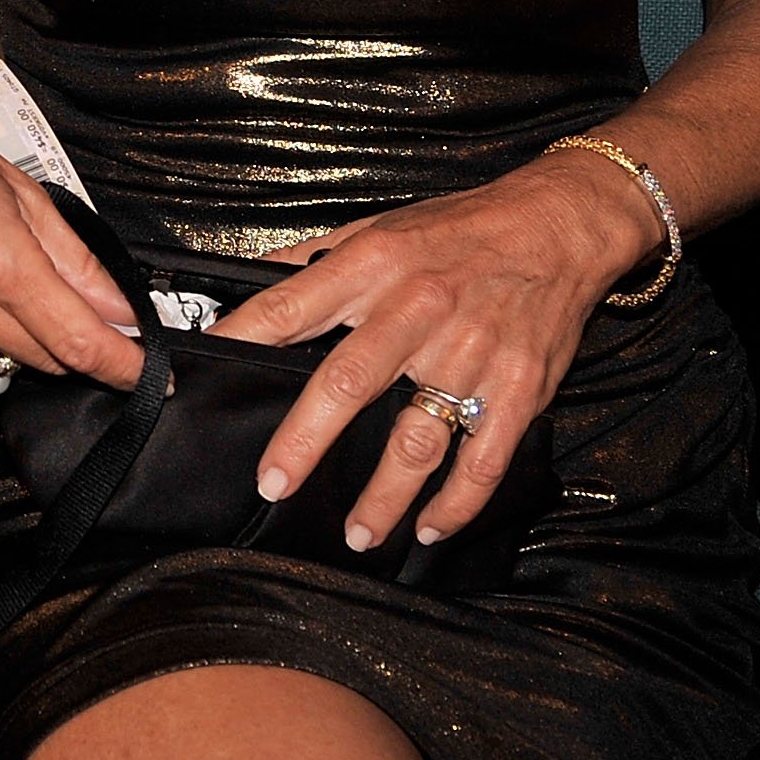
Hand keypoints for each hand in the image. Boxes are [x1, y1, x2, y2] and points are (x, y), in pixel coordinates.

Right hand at [0, 71, 139, 385]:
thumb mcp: (21, 190)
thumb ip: (75, 259)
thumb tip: (119, 306)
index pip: (77, 341)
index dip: (123, 366)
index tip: (153, 376)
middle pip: (51, 358)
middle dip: (86, 346)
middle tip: (106, 319)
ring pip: (14, 356)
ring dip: (40, 336)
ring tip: (30, 278)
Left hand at [210, 144, 662, 548]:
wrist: (557, 225)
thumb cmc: (461, 228)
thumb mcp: (380, 226)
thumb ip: (317, 259)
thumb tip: (255, 278)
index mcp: (375, 266)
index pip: (291, 306)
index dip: (243, 339)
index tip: (202, 373)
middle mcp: (418, 310)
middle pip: (349, 382)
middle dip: (305, 439)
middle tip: (274, 482)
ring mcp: (471, 354)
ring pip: (418, 437)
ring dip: (385, 495)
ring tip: (357, 533)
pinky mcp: (519, 387)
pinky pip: (484, 458)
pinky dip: (457, 503)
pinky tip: (431, 527)